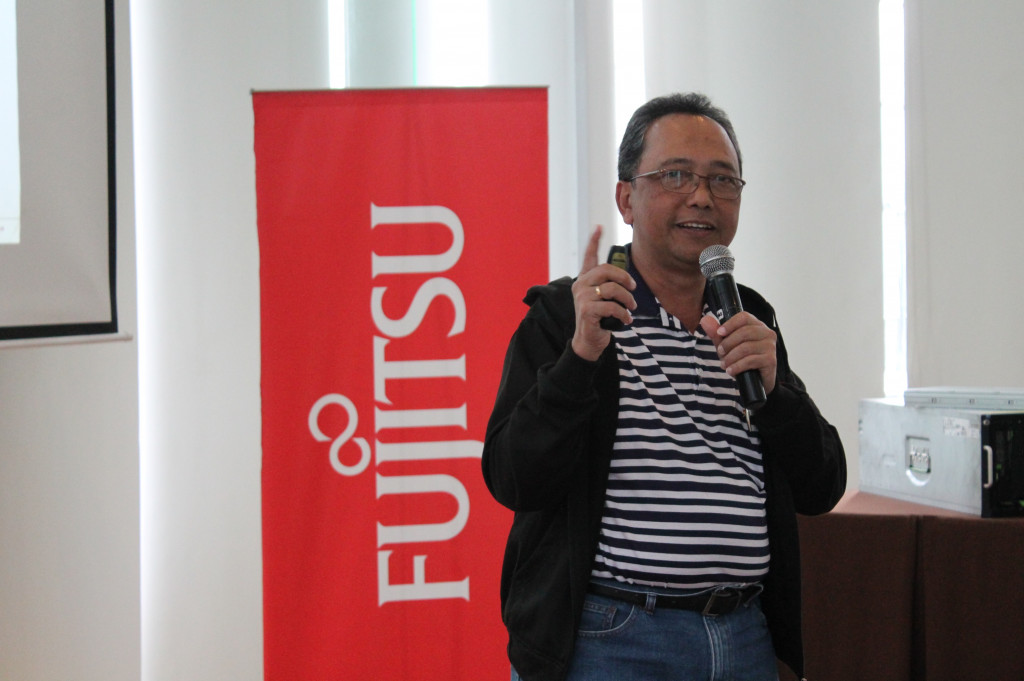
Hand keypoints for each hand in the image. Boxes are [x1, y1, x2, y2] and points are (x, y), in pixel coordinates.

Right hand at [570, 226, 635, 360]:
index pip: (588, 257)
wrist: (589, 341)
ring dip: (627, 299)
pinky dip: (623, 314)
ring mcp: (581, 297)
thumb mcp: (604, 299)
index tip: (599, 227)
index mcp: (584, 280)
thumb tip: (628, 281)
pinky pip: (612, 306)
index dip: (594, 241)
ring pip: (612, 288)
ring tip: (631, 308)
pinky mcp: (586, 310)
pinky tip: (626, 320)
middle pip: (606, 270)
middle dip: (625, 278)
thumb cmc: (600, 319)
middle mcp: (580, 285)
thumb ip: (610, 287)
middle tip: (634, 289)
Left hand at [699, 312, 776, 394]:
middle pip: (745, 332)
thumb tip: (705, 320)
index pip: (744, 317)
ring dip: (731, 357)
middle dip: (728, 343)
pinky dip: (737, 366)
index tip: (719, 333)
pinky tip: (731, 371)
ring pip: (746, 347)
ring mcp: (771, 346)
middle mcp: (767, 333)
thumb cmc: (741, 359)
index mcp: (757, 325)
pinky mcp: (771, 360)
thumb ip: (716, 334)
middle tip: (720, 352)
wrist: (756, 381)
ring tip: (724, 364)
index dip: (730, 324)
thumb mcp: (726, 346)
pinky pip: (750, 360)